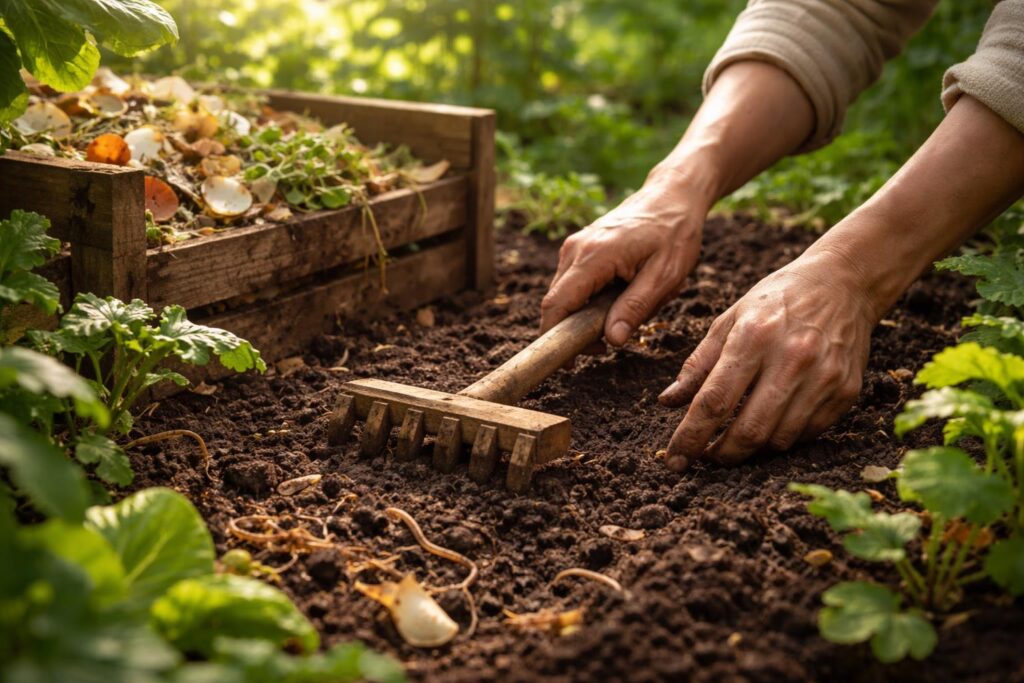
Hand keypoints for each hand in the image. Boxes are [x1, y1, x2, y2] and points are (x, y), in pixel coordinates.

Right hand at [540, 178, 706, 345]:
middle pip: (556, 303)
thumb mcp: (665, 276)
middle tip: (608, 345)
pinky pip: (572, 284)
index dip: (554, 337)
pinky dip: (586, 301)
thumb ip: (636, 308)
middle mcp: (575, 249)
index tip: (567, 362)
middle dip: (573, 331)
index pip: (557, 304)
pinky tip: (615, 301)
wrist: (673, 195)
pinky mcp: (579, 248)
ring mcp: (575, 247)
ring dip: (581, 316)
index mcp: (594, 256)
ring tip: (619, 319)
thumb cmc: (674, 233)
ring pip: (563, 295)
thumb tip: (612, 339)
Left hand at [658, 247, 878, 470]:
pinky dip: (783, 438)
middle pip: (749, 430)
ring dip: (752, 450)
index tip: (674, 460)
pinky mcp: (846, 390)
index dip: (690, 437)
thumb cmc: (777, 301)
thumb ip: (698, 364)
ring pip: (779, 439)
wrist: (843, 283)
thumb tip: (667, 403)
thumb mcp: (729, 319)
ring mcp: (824, 376)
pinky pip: (807, 433)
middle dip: (721, 454)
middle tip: (706, 457)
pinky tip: (770, 425)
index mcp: (753, 337)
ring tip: (736, 441)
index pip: (714, 401)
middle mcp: (792, 358)